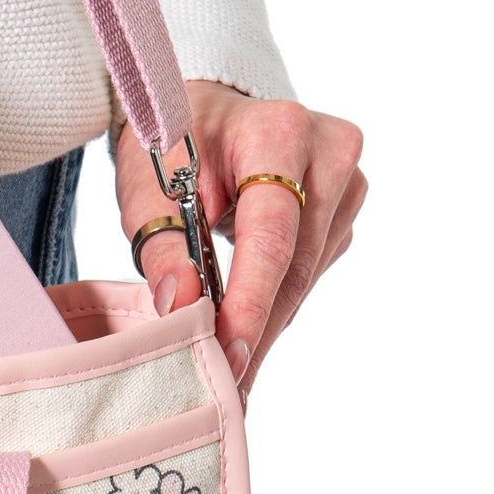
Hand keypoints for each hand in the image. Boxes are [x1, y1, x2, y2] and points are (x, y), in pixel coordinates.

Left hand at [114, 81, 366, 395]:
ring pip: (307, 273)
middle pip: (296, 263)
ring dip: (266, 321)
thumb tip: (180, 308)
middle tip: (225, 385)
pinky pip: (311, 268)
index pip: (271, 235)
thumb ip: (162, 247)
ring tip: (229, 365)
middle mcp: (328, 150)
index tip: (228, 356)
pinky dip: (276, 299)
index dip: (250, 301)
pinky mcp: (344, 206)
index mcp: (279, 132)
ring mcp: (346, 179)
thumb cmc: (173, 144)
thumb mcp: (147, 187)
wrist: (206, 109)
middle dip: (256, 328)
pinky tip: (247, 321)